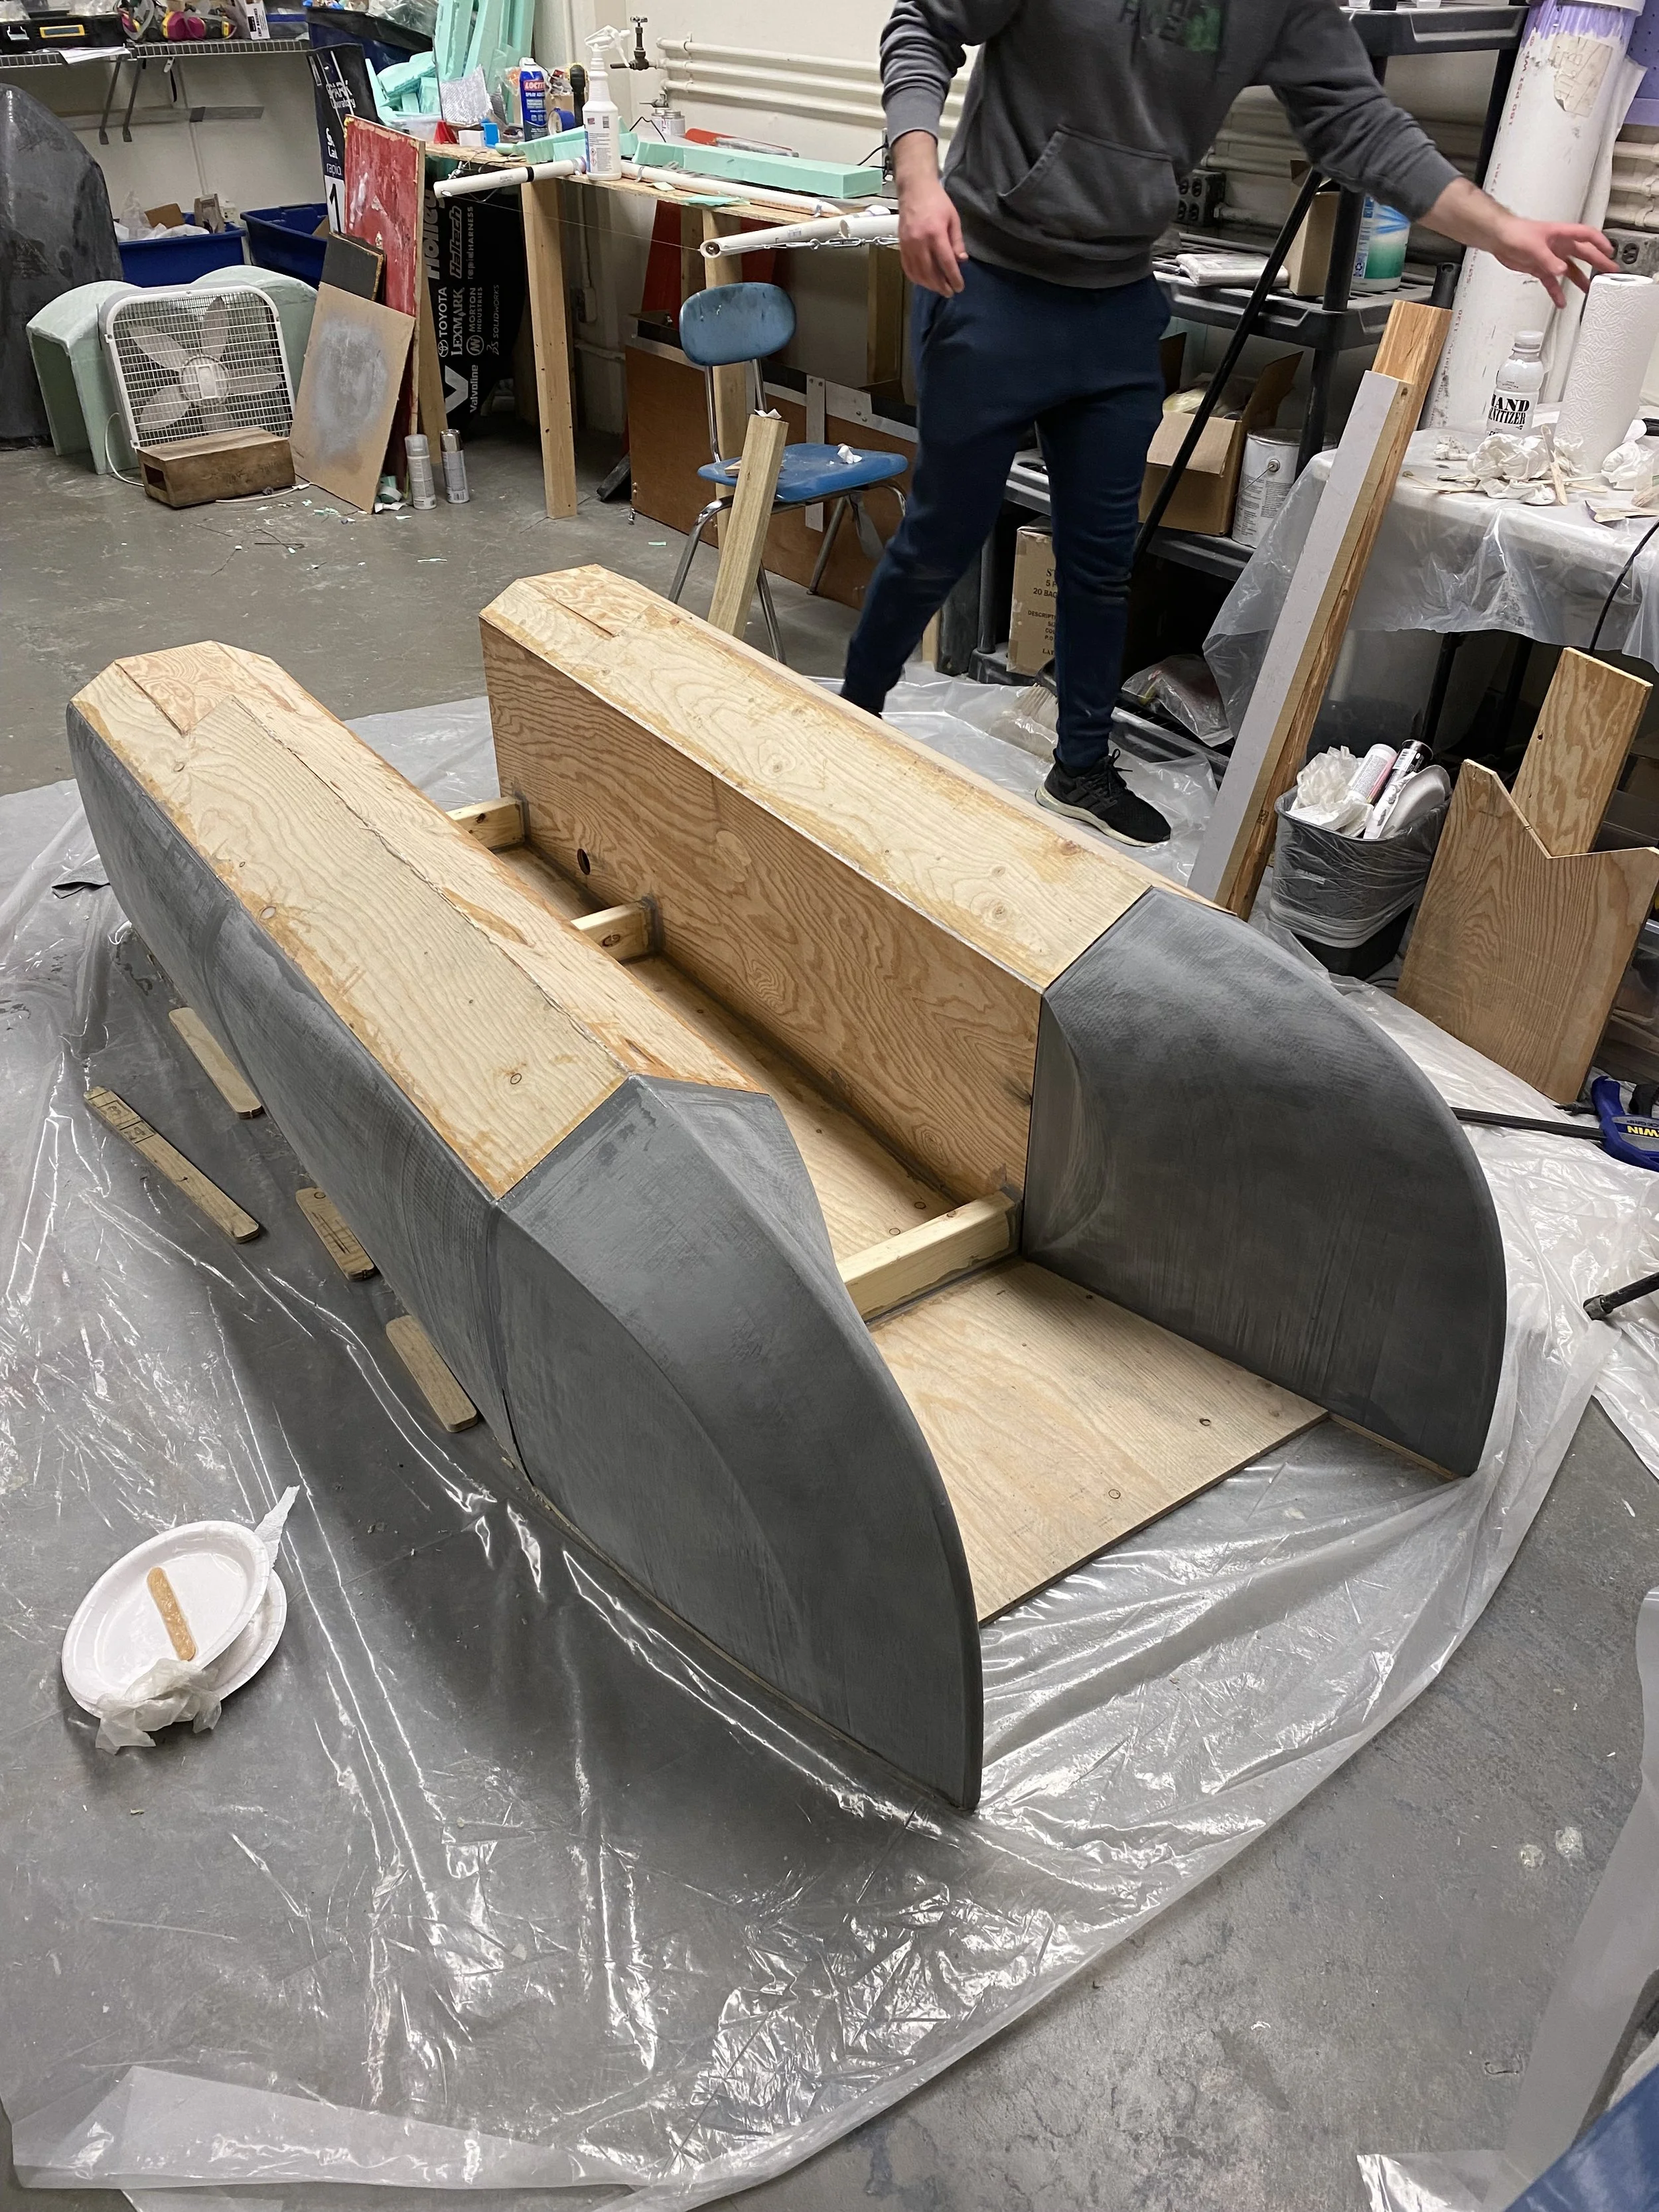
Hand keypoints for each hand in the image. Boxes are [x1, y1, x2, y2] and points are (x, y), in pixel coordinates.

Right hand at [892, 129, 967, 294]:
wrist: (914, 189)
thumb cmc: (937, 201)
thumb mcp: (953, 219)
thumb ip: (956, 241)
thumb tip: (961, 261)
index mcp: (935, 233)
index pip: (946, 263)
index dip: (954, 278)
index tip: (959, 287)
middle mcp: (920, 242)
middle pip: (931, 272)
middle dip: (941, 285)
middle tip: (949, 292)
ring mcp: (908, 245)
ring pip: (918, 273)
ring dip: (929, 285)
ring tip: (938, 288)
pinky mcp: (901, 246)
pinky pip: (907, 268)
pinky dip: (916, 278)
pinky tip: (924, 281)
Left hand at [1422, 179, 1617, 308]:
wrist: (1498, 239)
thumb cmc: (1515, 233)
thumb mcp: (1534, 247)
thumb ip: (1549, 260)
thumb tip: (1562, 270)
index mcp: (1562, 234)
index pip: (1587, 236)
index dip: (1600, 243)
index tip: (1610, 252)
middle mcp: (1559, 245)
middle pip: (1584, 254)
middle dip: (1597, 262)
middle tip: (1610, 272)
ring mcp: (1550, 257)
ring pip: (1570, 269)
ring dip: (1580, 279)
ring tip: (1590, 289)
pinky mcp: (1540, 268)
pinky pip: (1552, 281)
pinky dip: (1557, 291)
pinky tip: (1562, 300)